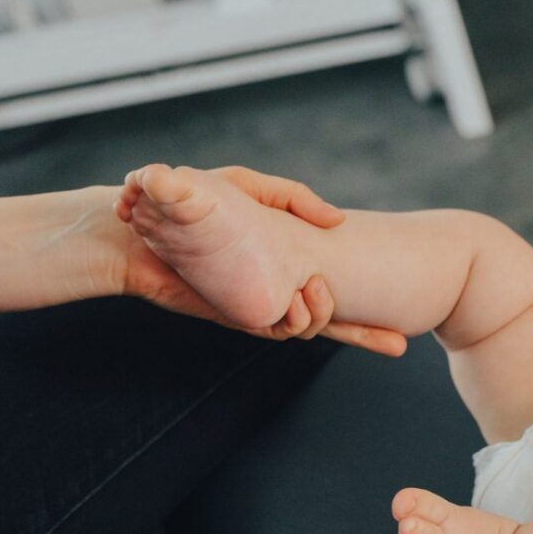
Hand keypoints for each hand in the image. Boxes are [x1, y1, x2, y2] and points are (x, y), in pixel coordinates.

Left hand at [113, 166, 407, 356]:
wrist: (133, 227)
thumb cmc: (187, 202)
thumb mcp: (249, 187)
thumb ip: (295, 198)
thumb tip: (338, 222)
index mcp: (282, 260)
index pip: (331, 284)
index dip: (365, 307)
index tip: (398, 318)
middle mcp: (273, 287)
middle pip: (328, 319)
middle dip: (366, 336)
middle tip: (398, 346)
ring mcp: (257, 302)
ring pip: (308, 327)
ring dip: (342, 329)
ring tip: (352, 312)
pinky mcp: (236, 312)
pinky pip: (279, 329)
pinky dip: (303, 323)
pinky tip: (314, 309)